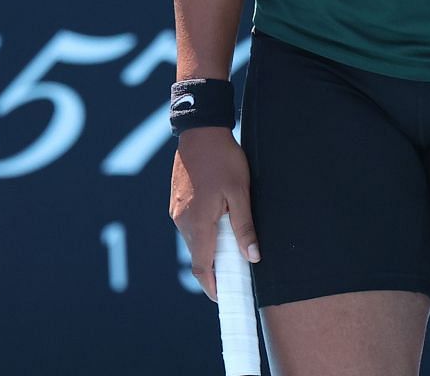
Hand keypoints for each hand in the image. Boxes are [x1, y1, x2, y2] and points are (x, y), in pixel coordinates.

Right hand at [170, 128, 259, 301]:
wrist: (200, 131)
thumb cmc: (223, 159)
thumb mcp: (240, 192)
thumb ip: (244, 227)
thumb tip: (252, 258)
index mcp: (198, 222)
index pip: (201, 267)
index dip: (212, 287)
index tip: (225, 299)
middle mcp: (182, 220)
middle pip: (198, 257)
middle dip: (215, 270)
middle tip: (238, 276)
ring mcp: (177, 210)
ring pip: (194, 241)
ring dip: (210, 251)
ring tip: (233, 249)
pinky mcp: (177, 201)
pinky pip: (190, 227)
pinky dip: (204, 235)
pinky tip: (220, 225)